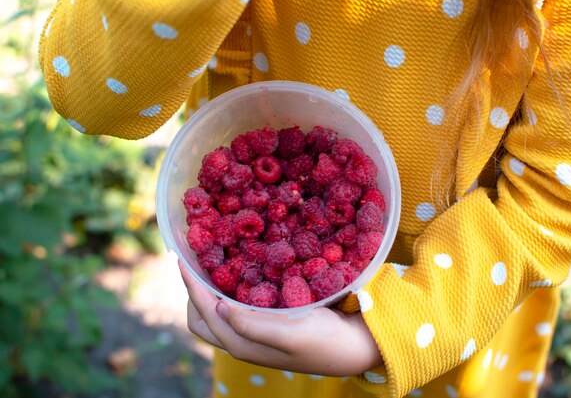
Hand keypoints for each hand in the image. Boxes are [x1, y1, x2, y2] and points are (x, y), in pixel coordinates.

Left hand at [179, 260, 383, 375]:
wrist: (355, 346)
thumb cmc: (324, 340)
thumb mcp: (291, 333)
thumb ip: (253, 324)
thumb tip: (218, 308)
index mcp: (243, 344)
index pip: (204, 311)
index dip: (191, 284)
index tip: (183, 257)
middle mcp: (244, 339)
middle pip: (202, 317)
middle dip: (194, 289)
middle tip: (198, 259)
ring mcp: (255, 332)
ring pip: (218, 312)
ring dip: (211, 287)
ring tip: (216, 260)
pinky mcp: (269, 323)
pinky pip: (238, 305)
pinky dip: (231, 287)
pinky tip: (243, 268)